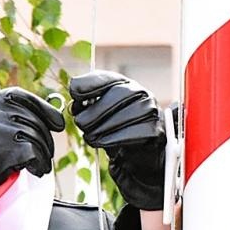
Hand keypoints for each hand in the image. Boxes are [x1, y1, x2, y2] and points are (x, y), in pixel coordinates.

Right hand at [0, 88, 64, 206]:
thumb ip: (0, 119)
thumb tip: (35, 121)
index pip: (21, 97)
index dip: (44, 108)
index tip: (56, 122)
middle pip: (34, 120)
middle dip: (46, 139)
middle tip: (47, 155)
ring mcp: (1, 128)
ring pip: (37, 137)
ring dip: (44, 154)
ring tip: (42, 167)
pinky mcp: (7, 148)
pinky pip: (35, 153)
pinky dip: (40, 164)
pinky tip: (36, 171)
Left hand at [69, 70, 165, 209]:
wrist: (141, 151)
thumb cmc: (116, 129)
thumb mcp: (100, 114)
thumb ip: (87, 106)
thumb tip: (75, 107)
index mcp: (125, 84)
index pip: (108, 77)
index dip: (89, 84)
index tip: (75, 93)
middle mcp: (141, 93)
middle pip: (118, 94)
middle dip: (95, 110)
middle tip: (81, 123)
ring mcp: (150, 111)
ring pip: (125, 113)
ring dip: (102, 127)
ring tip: (90, 137)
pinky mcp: (155, 130)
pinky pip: (133, 133)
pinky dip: (113, 139)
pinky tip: (103, 142)